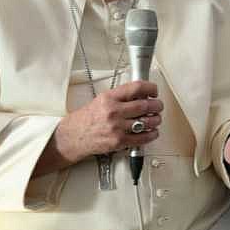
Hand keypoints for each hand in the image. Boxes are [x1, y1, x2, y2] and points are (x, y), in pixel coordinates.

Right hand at [35, 81, 162, 175]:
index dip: (151, 88)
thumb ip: (120, 97)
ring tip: (156, 118)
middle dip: (157, 105)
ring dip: (156, 120)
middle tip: (158, 106)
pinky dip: (152, 134)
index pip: (136, 88)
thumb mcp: (101, 100)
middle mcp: (114, 112)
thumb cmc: (85, 119)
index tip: (154, 90)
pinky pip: (142, 138)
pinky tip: (152, 132)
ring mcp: (117, 128)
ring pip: (147, 122)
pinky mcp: (119, 142)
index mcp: (109, 98)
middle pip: (146, 105)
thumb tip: (141, 93)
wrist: (72, 137)